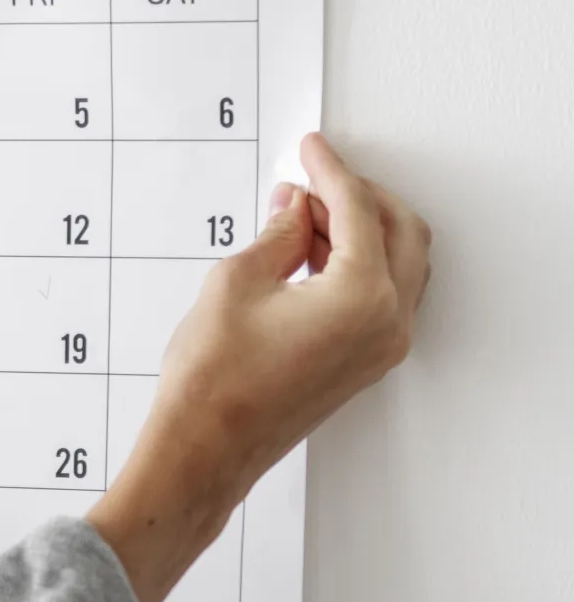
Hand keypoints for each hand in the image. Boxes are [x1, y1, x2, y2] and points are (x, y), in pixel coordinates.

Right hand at [88, 132, 431, 601]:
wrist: (203, 450)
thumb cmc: (212, 381)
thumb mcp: (236, 282)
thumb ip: (278, 236)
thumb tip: (297, 211)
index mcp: (361, 295)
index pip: (358, 210)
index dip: (330, 172)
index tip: (311, 150)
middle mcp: (386, 322)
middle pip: (398, 231)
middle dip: (357, 197)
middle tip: (311, 181)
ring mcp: (381, 347)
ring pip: (397, 263)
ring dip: (361, 230)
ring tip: (303, 219)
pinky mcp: (364, 364)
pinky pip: (382, 295)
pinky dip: (359, 265)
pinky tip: (311, 257)